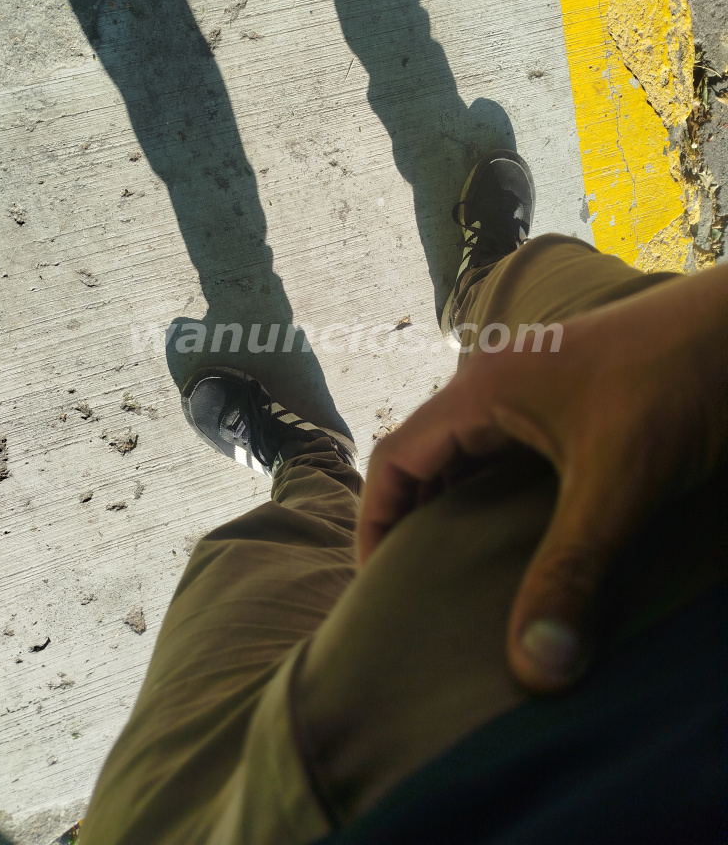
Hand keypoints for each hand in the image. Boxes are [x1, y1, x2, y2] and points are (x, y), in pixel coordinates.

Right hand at [359, 264, 727, 691]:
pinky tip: (519, 532)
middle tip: (417, 589)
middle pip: (424, 454)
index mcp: (481, 390)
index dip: (376, 521)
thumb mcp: (618, 484)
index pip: (396, 456)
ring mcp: (529, 384)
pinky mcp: (563, 395)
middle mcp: (493, 381)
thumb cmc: (674, 383)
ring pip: (467, 451)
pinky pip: (506, 447)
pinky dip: (495, 491)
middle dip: (412, 519)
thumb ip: (572, 571)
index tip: (377, 584)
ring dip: (455, 505)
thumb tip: (535, 669)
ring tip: (460, 571)